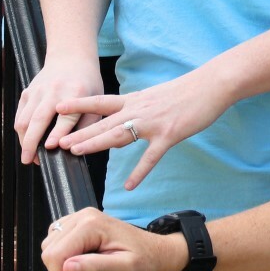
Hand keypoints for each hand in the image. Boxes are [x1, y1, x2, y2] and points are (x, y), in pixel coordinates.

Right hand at [14, 55, 103, 164]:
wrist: (71, 57)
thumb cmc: (87, 83)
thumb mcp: (96, 100)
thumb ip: (88, 123)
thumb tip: (77, 147)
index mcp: (76, 93)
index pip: (65, 117)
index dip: (57, 133)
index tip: (50, 147)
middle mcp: (54, 91)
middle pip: (38, 119)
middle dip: (31, 142)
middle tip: (28, 160)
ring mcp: (38, 90)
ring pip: (24, 119)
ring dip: (23, 140)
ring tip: (28, 155)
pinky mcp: (28, 91)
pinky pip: (20, 114)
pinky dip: (20, 130)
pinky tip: (26, 141)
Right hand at [41, 209, 186, 270]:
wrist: (154, 251)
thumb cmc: (144, 259)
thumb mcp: (124, 268)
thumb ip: (95, 267)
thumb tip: (67, 268)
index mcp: (92, 225)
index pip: (57, 253)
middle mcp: (84, 215)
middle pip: (50, 247)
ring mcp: (81, 216)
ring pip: (50, 242)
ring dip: (58, 262)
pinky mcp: (80, 222)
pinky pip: (57, 238)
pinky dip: (60, 253)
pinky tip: (76, 262)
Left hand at [57, 68, 232, 189]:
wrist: (211, 85)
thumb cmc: (185, 91)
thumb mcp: (155, 97)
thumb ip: (137, 111)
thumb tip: (121, 124)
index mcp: (135, 100)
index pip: (101, 102)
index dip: (79, 104)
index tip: (58, 107)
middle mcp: (139, 110)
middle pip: (104, 122)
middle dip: (80, 132)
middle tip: (59, 140)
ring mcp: (153, 123)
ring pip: (119, 135)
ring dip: (97, 144)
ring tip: (78, 153)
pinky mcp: (169, 135)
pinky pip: (150, 157)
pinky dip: (139, 172)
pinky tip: (129, 186)